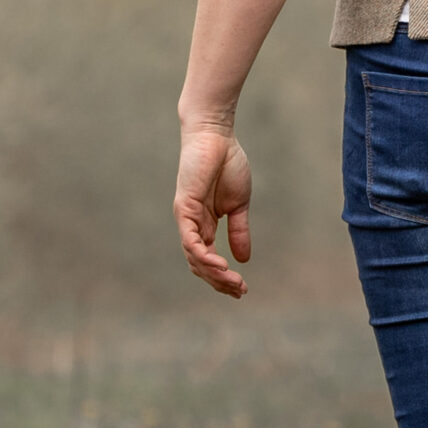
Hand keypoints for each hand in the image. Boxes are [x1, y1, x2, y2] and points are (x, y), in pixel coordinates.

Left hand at [175, 126, 253, 297]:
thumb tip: (243, 259)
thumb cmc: (228, 164)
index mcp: (205, 225)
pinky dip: (203, 256)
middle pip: (200, 265)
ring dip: (214, 274)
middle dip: (220, 282)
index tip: (243, 290)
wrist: (217, 137)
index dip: (223, 278)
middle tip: (241, 291)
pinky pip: (190, 240)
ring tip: (234, 282)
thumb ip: (239, 231)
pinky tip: (221, 265)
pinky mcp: (184, 208)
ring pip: (194, 257)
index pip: (208, 260)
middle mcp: (192, 225)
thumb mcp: (239, 205)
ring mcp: (186, 218)